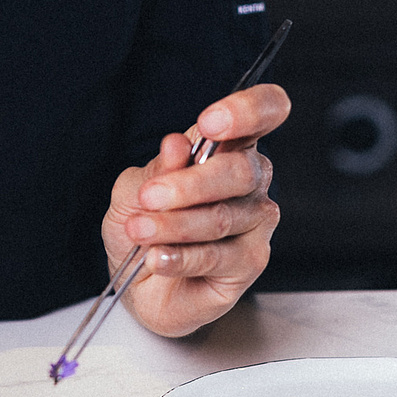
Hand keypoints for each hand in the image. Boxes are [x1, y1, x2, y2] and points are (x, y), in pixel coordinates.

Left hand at [103, 83, 291, 336]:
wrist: (138, 286)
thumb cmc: (143, 230)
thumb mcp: (132, 193)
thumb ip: (155, 170)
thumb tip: (176, 144)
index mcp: (229, 148)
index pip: (265, 111)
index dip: (247, 110)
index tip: (210, 123)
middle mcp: (251, 181)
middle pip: (239, 170)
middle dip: (188, 184)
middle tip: (149, 197)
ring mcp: (255, 222)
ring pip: (221, 217)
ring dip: (172, 225)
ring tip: (139, 231)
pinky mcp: (250, 261)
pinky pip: (216, 256)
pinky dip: (180, 257)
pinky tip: (156, 258)